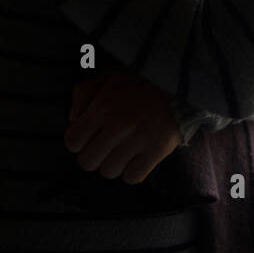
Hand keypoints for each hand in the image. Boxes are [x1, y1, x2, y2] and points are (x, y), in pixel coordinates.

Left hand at [63, 66, 184, 184]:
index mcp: (102, 106)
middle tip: (104, 145)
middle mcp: (118, 126)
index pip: (73, 141)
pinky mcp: (157, 150)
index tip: (88, 136)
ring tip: (122, 149)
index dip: (78, 141)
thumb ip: (83, 93)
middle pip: (88, 162)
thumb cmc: (141, 78)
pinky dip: (131, 171)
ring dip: (112, 163)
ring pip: (109, 172)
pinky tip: (136, 157)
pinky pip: (133, 177)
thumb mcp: (107, 75)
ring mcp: (138, 140)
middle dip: (92, 154)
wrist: (180, 80)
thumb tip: (73, 120)